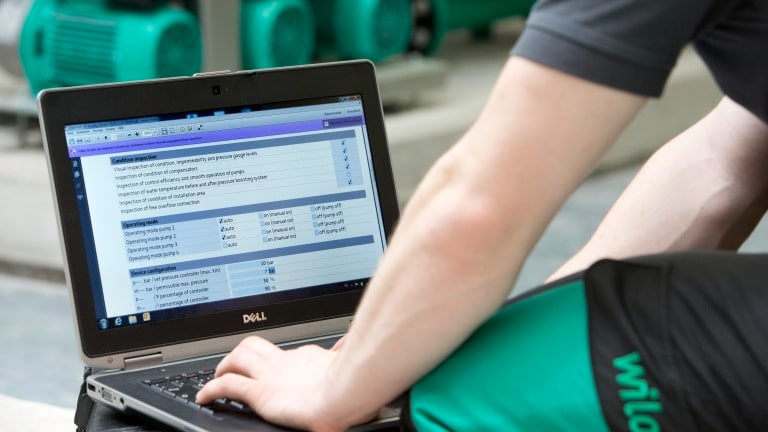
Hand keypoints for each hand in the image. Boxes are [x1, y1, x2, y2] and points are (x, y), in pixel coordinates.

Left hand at [195, 336, 374, 430]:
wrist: (347, 393)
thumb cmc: (354, 383)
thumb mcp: (350, 362)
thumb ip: (345, 352)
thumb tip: (351, 342)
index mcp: (306, 358)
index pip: (282, 352)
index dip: (271, 358)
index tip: (270, 367)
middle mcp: (285, 362)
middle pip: (254, 345)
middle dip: (240, 353)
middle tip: (232, 365)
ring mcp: (271, 376)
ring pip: (237, 358)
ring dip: (223, 366)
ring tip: (216, 378)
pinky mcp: (260, 392)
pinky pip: (227, 386)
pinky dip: (210, 390)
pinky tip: (204, 397)